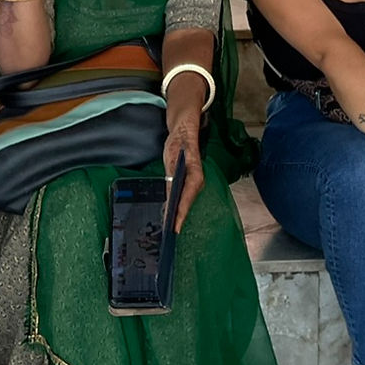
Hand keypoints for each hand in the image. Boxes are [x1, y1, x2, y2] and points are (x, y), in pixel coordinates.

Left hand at [163, 110, 203, 232]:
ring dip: (177, 215)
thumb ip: (172, 177)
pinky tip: (169, 214)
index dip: (180, 214)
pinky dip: (176, 207)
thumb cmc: (180, 142)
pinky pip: (182, 197)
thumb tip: (170, 196)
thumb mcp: (172, 158)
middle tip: (168, 233)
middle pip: (186, 204)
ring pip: (184, 202)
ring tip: (168, 228)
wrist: (184, 131)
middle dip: (178, 219)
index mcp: (195, 176)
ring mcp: (193, 182)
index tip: (174, 227)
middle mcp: (196, 181)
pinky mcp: (187, 182)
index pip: (186, 199)